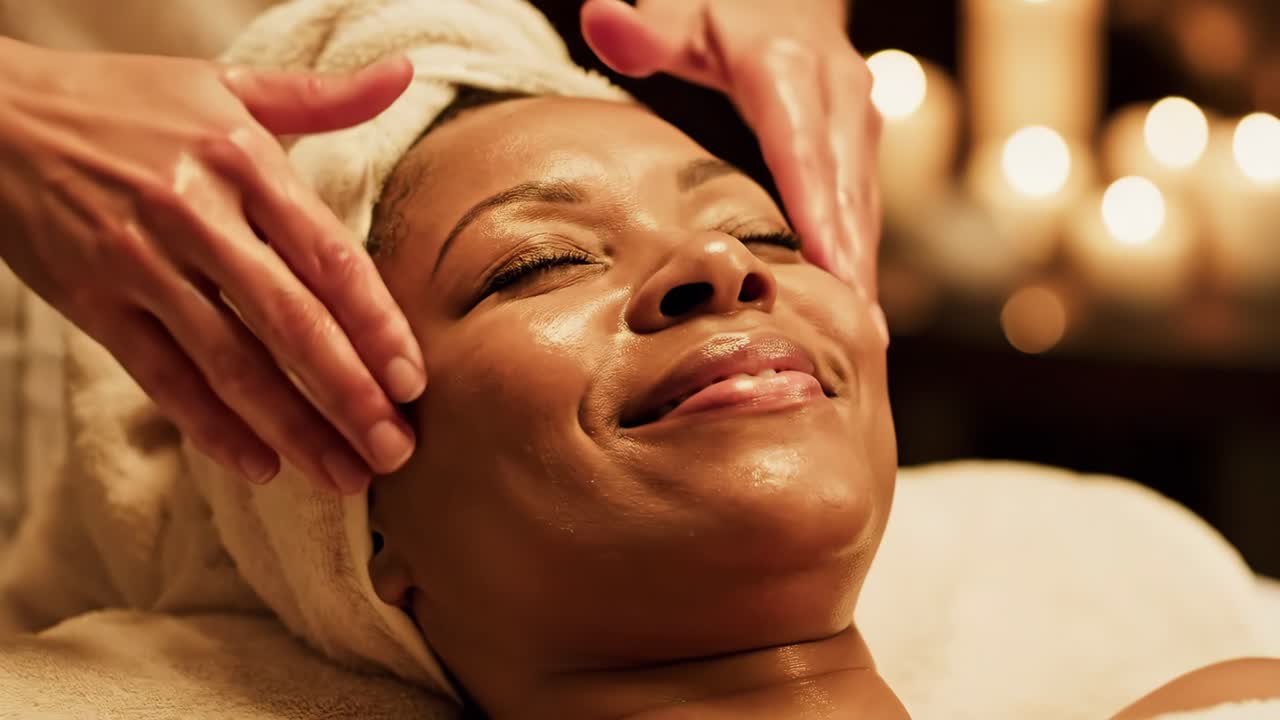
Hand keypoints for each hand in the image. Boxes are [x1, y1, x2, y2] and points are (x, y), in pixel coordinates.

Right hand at [0, 39, 423, 493]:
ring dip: (292, 428)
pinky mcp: (91, 303)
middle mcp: (195, 215)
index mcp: (241, 161)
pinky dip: (210, 427)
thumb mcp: (226, 85)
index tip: (412, 380)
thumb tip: (404, 74)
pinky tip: (259, 465)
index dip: (376, 324)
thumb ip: (322, 95)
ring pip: (229, 363)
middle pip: (288, 322)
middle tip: (395, 448)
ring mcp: (139, 264)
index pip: (327, 256)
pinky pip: (161, 378)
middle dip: (347, 394)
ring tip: (344, 476)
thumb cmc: (128, 103)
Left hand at [581, 0, 882, 303]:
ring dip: (864, 263)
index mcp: (785, 67)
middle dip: (850, 255)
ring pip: (862, 199)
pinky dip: (862, 251)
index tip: (827, 266)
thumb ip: (643, 32)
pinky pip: (864, 202)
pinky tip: (859, 302)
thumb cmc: (721, 13)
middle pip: (841, 184)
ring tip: (865, 332)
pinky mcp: (862, 142)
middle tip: (853, 326)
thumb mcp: (680, 15)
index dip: (815, 209)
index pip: (801, 146)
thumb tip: (600, 20)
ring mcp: (856, 118)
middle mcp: (835, 92)